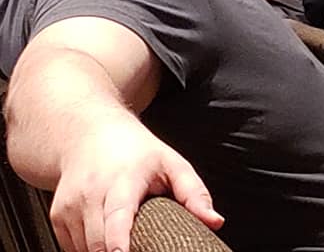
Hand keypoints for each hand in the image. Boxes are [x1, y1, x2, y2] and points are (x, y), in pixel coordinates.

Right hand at [51, 111, 223, 251]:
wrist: (89, 134)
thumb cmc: (135, 152)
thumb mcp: (172, 163)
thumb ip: (194, 193)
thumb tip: (214, 221)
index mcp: (123, 180)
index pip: (118, 218)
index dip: (118, 242)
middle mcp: (92, 193)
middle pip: (100, 243)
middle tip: (141, 247)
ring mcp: (71, 206)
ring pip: (86, 250)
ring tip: (126, 237)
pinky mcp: (58, 217)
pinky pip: (73, 248)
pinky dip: (90, 249)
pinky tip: (105, 235)